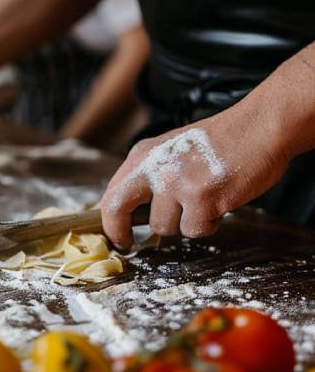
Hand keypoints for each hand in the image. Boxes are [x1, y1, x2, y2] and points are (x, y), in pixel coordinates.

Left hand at [100, 105, 291, 249]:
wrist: (261, 127)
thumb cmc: (220, 143)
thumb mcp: (171, 151)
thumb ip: (149, 178)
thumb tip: (129, 215)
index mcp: (143, 155)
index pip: (111, 195)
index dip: (110, 223)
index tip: (116, 237)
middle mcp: (154, 167)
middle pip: (119, 210)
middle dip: (122, 233)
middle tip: (131, 244)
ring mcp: (177, 183)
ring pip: (164, 227)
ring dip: (182, 222)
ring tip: (203, 199)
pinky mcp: (203, 198)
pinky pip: (195, 230)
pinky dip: (208, 223)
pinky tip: (220, 202)